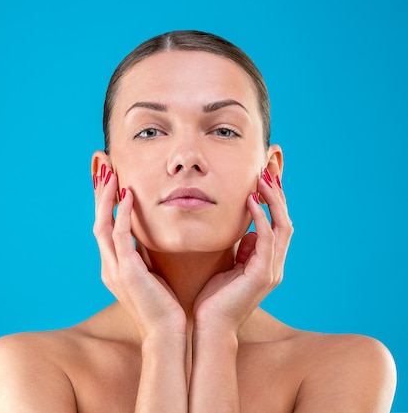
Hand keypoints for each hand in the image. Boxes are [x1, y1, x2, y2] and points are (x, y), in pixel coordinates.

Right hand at [92, 165, 185, 339]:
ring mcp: (114, 269)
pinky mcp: (126, 272)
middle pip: (98, 220)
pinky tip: (128, 195)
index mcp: (114, 266)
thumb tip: (151, 236)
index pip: (105, 226)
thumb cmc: (165, 306)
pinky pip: (120, 236)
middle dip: (99, 191)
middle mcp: (108, 265)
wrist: (167, 334)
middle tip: (101, 164)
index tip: (109, 177)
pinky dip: (122, 214)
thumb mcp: (152, 275)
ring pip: (103, 224)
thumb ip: (146, 255)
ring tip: (110, 172)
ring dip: (105, 197)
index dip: (105, 201)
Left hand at [193, 169, 292, 333]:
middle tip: (268, 167)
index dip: (274, 199)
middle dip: (278, 193)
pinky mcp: (262, 275)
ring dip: (273, 199)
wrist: (209, 326)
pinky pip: (267, 239)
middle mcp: (275, 264)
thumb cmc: (214, 298)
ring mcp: (272, 270)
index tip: (264, 175)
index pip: (276, 223)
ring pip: (282, 226)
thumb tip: (249, 233)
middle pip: (285, 220)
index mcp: (267, 262)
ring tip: (262, 177)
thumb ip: (242, 250)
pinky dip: (260, 218)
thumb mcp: (230, 267)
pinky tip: (250, 201)